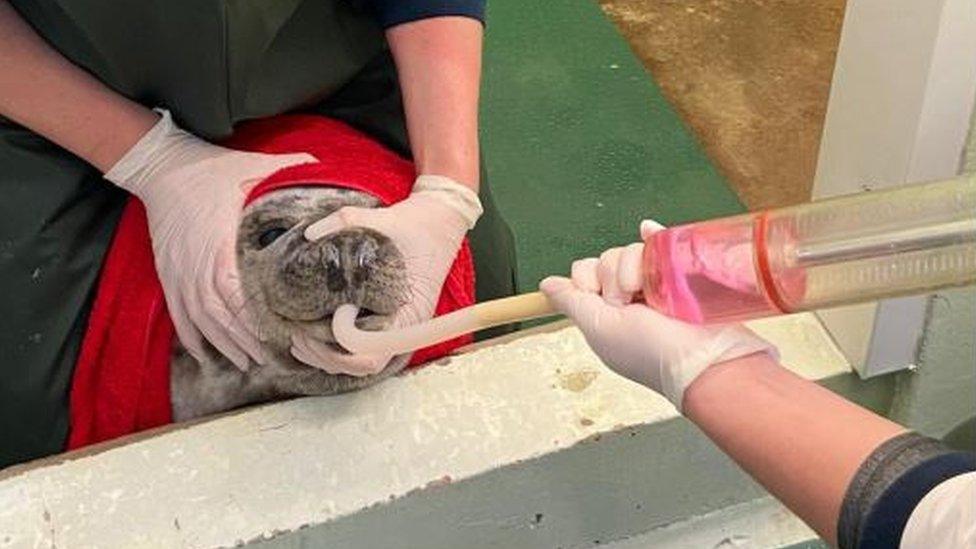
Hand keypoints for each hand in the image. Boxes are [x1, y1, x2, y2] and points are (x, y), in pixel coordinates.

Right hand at [104, 110, 313, 369]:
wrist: (161, 166)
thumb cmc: (210, 169)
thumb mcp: (250, 166)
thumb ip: (286, 168)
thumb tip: (321, 164)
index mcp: (219, 244)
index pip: (235, 292)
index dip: (254, 318)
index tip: (278, 335)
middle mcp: (195, 265)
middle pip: (219, 315)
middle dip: (244, 340)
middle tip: (271, 359)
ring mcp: (177, 272)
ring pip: (199, 320)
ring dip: (222, 344)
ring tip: (246, 362)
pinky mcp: (167, 274)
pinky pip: (177, 313)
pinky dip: (191, 337)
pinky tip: (205, 355)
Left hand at [290, 175, 481, 375]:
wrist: (437, 225)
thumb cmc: (417, 227)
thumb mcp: (386, 219)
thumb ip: (347, 222)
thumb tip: (309, 236)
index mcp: (409, 315)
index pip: (372, 355)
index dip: (341, 351)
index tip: (328, 320)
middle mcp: (401, 330)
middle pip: (358, 365)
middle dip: (323, 355)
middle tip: (298, 332)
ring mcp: (391, 329)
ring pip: (354, 363)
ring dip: (322, 356)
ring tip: (297, 337)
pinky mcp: (381, 324)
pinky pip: (356, 350)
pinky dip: (329, 350)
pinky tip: (306, 339)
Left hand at [539, 220, 775, 410]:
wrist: (708, 359)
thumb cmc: (654, 353)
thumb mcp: (601, 329)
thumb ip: (572, 303)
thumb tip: (546, 285)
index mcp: (605, 313)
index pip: (583, 274)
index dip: (588, 281)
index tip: (602, 300)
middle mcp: (628, 297)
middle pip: (604, 259)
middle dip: (614, 278)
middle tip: (633, 305)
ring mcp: (655, 284)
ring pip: (630, 251)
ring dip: (637, 268)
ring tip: (656, 297)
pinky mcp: (679, 273)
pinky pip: (658, 243)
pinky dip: (653, 236)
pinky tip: (650, 231)